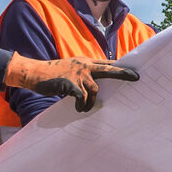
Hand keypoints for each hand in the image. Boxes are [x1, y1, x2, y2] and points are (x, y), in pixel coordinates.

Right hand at [4, 55, 138, 111]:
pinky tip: (79, 109)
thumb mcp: (70, 69)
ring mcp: (77, 74)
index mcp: (85, 62)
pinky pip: (82, 98)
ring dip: (92, 102)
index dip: (120, 66)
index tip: (134, 70)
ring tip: (85, 108)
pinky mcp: (70, 84)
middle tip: (136, 78)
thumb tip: (96, 87)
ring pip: (95, 90)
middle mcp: (84, 66)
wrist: (35, 73)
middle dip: (123, 74)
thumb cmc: (53, 74)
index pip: (107, 63)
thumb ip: (83, 75)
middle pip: (108, 70)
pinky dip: (82, 105)